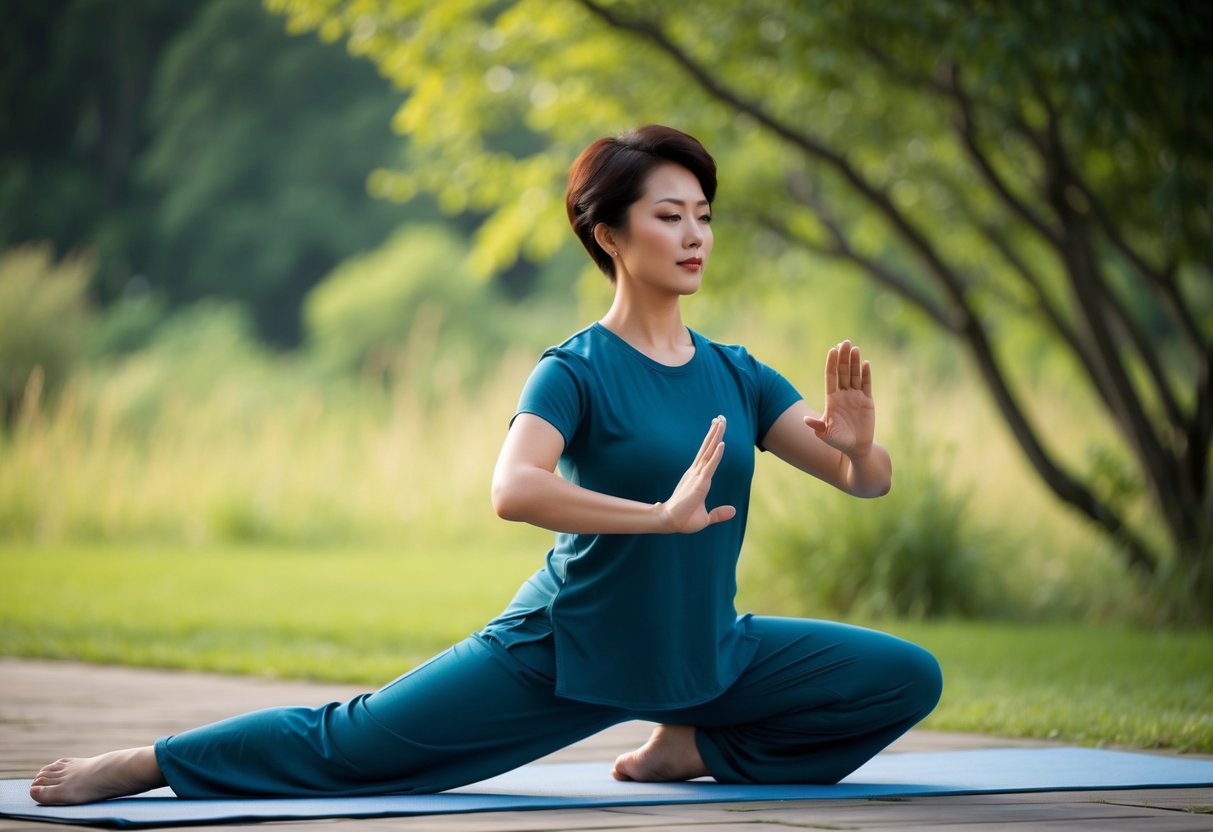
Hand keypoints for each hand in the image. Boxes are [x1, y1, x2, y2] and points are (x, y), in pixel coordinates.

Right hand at [657, 416, 736, 532]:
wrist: (670, 523)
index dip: (714, 441)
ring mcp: (698, 477)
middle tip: (720, 417)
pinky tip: (722, 444)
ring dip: (716, 437)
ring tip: (720, 422)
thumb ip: (718, 513)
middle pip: (708, 448)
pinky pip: (710, 467)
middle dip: (715, 432)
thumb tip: (733, 511)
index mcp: (698, 478)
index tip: (718, 427)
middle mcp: (697, 473)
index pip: (708, 455)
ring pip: (709, 452)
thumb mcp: (705, 517)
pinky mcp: (699, 484)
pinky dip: (716, 456)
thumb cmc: (684, 520)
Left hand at [805, 340, 876, 455]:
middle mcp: (843, 395)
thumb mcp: (825, 433)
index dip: (831, 363)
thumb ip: (817, 426)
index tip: (832, 350)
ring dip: (855, 362)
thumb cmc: (838, 441)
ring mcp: (855, 396)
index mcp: (831, 399)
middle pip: (843, 372)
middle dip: (843, 358)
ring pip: (854, 375)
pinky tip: (866, 363)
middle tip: (845, 342)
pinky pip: (867, 384)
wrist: (855, 448)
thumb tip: (805, 420)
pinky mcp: (867, 401)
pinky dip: (866, 374)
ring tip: (855, 348)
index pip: (831, 377)